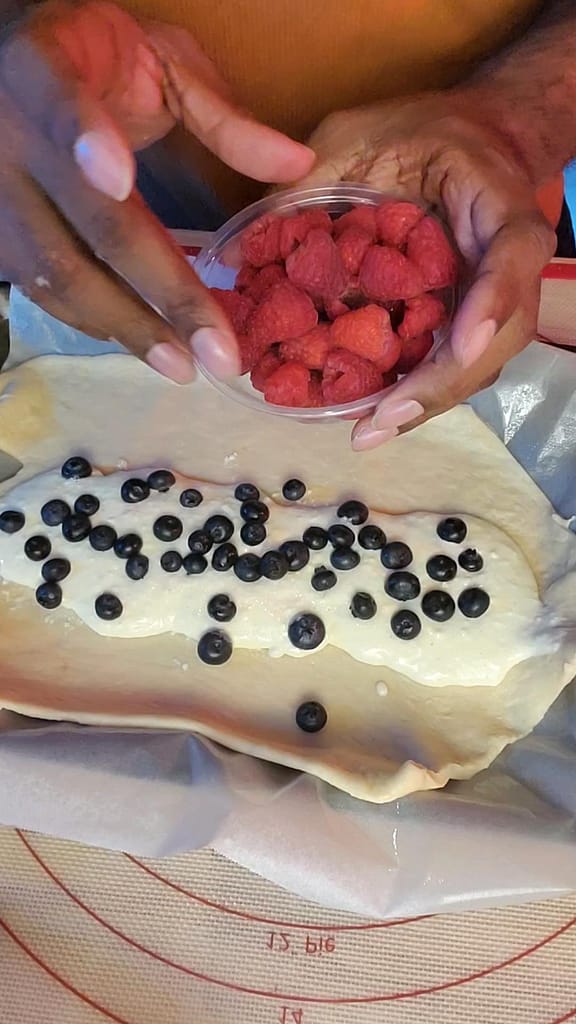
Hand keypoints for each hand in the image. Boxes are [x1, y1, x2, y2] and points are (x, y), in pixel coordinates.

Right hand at [0, 0, 313, 381]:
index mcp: (44, 70)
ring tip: (185, 365)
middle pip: (84, 228)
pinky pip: (44, 292)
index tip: (119, 181)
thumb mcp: (163, 64)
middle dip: (155, 295)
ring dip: (128, 327)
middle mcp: (7, 138)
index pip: (63, 106)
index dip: (88, 142)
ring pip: (57, 275)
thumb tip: (297, 165)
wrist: (15, 66)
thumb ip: (223, 117)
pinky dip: (98, 321)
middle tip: (211, 352)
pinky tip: (145, 343)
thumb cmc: (100, 60)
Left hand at [295, 93, 555, 448]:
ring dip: (425, 403)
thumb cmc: (421, 131)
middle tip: (381, 421)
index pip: (513, 257)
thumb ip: (304, 187)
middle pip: (497, 338)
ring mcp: (495, 299)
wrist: (472, 140)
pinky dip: (416, 392)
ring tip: (368, 432)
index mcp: (499, 204)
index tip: (459, 343)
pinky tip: (372, 416)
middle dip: (441, 385)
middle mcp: (508, 263)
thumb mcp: (358, 136)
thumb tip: (228, 258)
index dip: (491, 302)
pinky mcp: (470, 320)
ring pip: (476, 365)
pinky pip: (452, 364)